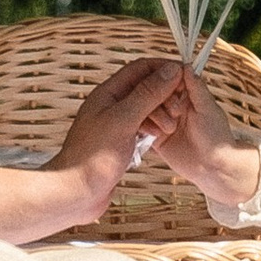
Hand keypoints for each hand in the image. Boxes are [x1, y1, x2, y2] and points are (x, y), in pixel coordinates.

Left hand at [44, 56, 187, 220]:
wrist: (77, 192)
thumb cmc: (93, 156)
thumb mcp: (124, 120)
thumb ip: (147, 94)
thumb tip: (169, 70)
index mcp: (108, 93)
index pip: (140, 68)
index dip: (162, 68)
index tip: (183, 75)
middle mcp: (110, 105)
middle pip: (144, 87)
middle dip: (164, 94)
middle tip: (177, 110)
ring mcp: (114, 124)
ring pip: (144, 107)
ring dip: (160, 112)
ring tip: (169, 127)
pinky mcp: (119, 142)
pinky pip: (141, 126)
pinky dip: (153, 127)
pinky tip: (158, 136)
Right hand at [142, 63, 260, 224]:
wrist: (213, 168)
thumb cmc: (217, 137)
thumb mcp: (207, 109)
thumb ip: (196, 88)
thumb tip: (186, 65)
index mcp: (187, 94)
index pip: (169, 77)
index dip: (163, 76)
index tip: (161, 79)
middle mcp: (172, 105)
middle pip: (154, 90)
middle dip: (160, 98)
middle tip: (176, 113)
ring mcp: (163, 120)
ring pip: (146, 107)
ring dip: (155, 115)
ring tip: (170, 129)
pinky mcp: (156, 137)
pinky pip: (143, 127)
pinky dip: (145, 127)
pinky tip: (154, 132)